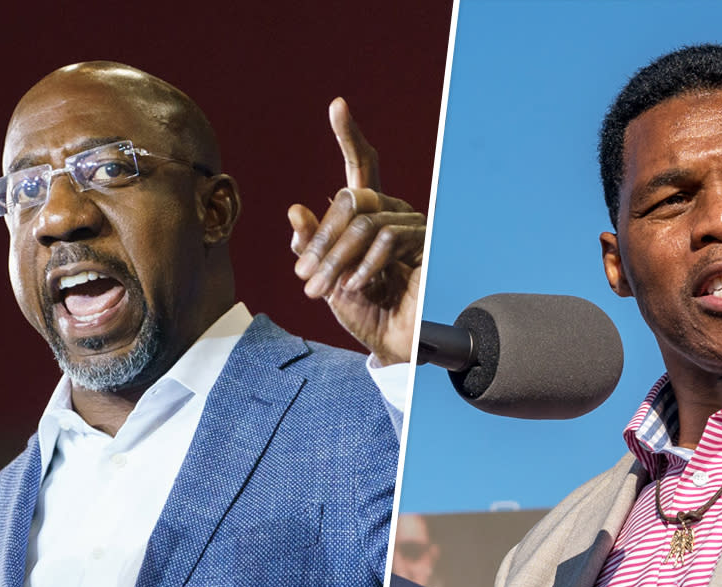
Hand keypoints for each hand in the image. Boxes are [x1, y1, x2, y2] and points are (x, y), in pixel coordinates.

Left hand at [289, 98, 425, 365]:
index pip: (361, 168)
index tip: (337, 106)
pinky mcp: (425, 244)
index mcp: (367, 215)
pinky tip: (358, 286)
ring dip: (336, 258)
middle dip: (322, 238)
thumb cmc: (366, 312)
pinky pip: (386, 238)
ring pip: (363, 221)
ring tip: (324, 288)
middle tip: (305, 276)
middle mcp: (391, 212)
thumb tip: (296, 210)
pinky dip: (364, 264)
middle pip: (351, 197)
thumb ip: (312, 246)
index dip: (350, 136)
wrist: (394, 345)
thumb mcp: (326, 279)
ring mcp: (411, 226)